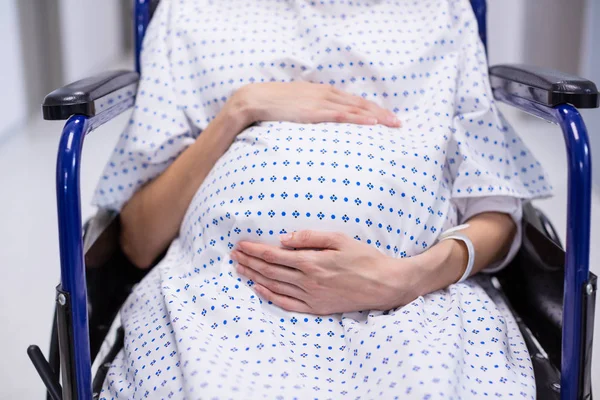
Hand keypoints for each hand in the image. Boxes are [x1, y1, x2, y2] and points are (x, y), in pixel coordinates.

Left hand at [230, 231, 420, 314]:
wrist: (385, 284)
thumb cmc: (365, 258)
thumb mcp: (340, 239)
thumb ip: (310, 237)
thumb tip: (284, 239)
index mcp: (312, 261)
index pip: (274, 255)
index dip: (254, 250)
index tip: (240, 245)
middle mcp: (308, 281)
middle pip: (270, 271)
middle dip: (249, 262)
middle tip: (234, 256)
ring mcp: (311, 297)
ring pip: (275, 286)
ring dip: (254, 277)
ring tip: (240, 270)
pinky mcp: (317, 308)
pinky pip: (287, 304)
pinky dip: (270, 297)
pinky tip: (259, 289)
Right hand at [235, 82, 400, 127]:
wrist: (256, 99)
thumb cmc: (276, 104)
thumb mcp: (299, 104)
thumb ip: (314, 109)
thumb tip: (323, 121)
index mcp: (324, 92)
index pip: (355, 101)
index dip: (374, 109)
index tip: (388, 118)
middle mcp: (327, 94)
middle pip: (360, 103)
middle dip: (382, 113)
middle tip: (398, 124)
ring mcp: (321, 102)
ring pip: (355, 108)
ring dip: (376, 116)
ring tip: (392, 124)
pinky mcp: (313, 112)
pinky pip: (341, 115)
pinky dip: (358, 118)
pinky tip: (371, 122)